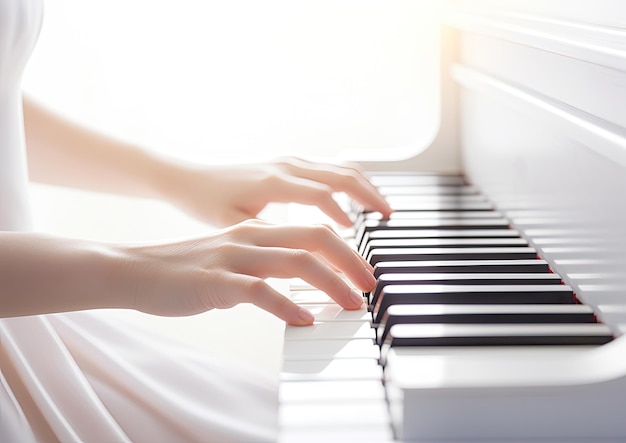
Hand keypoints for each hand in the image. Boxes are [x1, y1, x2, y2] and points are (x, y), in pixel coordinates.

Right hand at [114, 220, 375, 324]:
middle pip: (314, 237)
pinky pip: (259, 291)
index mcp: (257, 229)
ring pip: (295, 261)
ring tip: (351, 305)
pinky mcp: (215, 281)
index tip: (364, 271)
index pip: (313, 229)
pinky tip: (304, 320)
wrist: (136, 269)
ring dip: (330, 283)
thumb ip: (266, 261)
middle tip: (370, 285)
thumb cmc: (188, 267)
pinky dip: (287, 305)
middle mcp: (250, 236)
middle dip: (350, 260)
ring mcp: (233, 256)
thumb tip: (302, 280)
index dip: (346, 247)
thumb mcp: (233, 255)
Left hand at [161, 157, 392, 226]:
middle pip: (341, 174)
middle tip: (389, 218)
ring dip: (365, 185)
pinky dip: (351, 181)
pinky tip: (358, 198)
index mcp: (273, 181)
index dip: (343, 215)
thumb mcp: (233, 225)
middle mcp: (286, 165)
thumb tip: (299, 257)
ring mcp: (290, 160)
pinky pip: (331, 167)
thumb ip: (267, 237)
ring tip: (382, 209)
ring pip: (340, 166)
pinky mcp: (290, 162)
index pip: (322, 194)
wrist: (190, 179)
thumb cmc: (207, 203)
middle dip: (369, 196)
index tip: (357, 236)